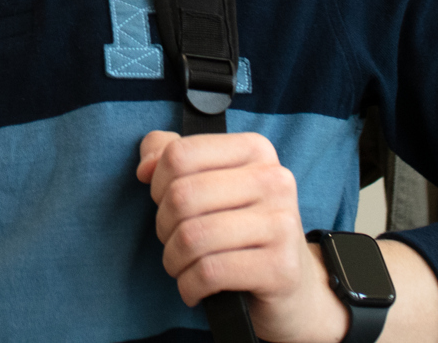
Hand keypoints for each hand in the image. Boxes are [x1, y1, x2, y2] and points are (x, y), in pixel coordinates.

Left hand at [138, 131, 345, 342]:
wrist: (292, 286)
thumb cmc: (240, 229)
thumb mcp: (211, 184)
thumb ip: (170, 158)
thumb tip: (145, 167)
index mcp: (255, 150)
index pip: (180, 154)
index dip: (158, 184)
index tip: (166, 203)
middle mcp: (274, 180)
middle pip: (182, 196)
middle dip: (164, 226)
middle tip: (174, 241)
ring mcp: (282, 224)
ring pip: (193, 236)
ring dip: (174, 260)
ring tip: (182, 266)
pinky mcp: (280, 267)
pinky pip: (209, 272)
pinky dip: (189, 285)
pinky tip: (195, 288)